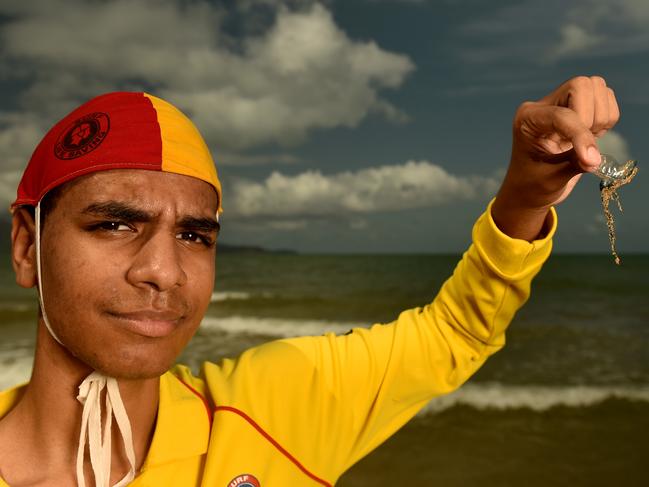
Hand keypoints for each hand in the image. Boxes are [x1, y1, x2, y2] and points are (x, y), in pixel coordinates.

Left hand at [492, 75, 619, 240]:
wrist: (529, 190)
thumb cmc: (532, 185)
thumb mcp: (550, 179)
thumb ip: (574, 165)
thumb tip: (595, 158)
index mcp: (527, 119)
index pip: (561, 114)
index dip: (580, 135)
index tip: (590, 161)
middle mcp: (544, 105)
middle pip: (581, 85)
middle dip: (590, 118)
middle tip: (583, 146)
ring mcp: (562, 103)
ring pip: (596, 88)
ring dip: (601, 117)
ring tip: (587, 143)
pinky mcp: (579, 109)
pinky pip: (606, 100)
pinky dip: (608, 118)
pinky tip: (592, 137)